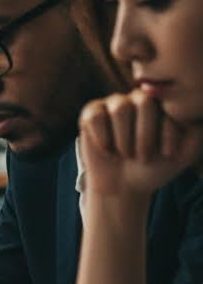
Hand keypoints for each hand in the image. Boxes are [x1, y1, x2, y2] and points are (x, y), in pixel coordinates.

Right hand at [79, 91, 202, 201]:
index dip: (168, 132)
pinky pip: (96, 117)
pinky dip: (103, 138)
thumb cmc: (155, 168)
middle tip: (143, 157)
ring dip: (124, 139)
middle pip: (144, 102)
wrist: (123, 185)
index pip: (168, 104)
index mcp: (163, 104)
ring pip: (120, 108)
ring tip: (125, 153)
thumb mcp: (185, 152)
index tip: (167, 155)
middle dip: (145, 136)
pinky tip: (107, 149)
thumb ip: (196, 131)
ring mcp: (113, 103)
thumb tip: (194, 114)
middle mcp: (138, 98)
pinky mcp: (91, 113)